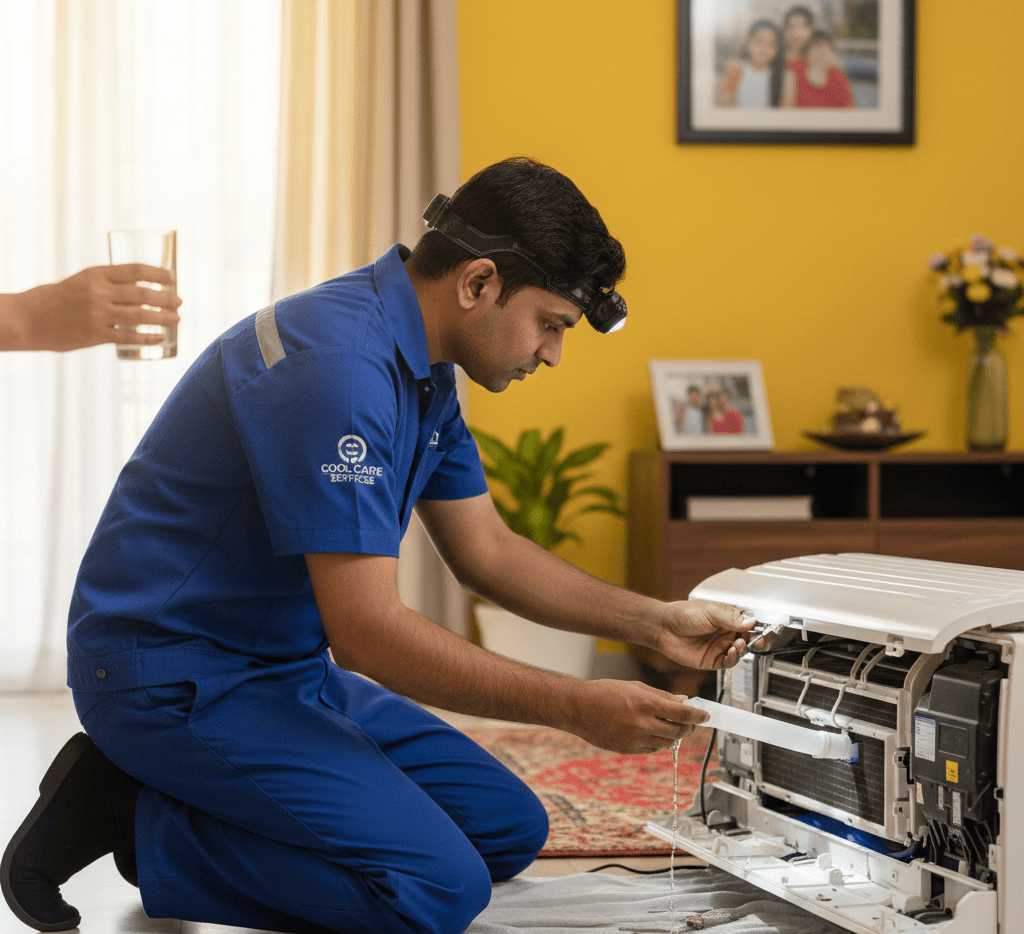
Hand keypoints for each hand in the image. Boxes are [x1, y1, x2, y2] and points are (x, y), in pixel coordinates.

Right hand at [9, 264, 180, 351]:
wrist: (31, 318)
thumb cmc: (61, 298)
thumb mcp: (84, 281)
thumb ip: (109, 284)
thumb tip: (143, 290)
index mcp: (97, 274)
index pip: (136, 270)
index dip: (159, 274)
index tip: (173, 279)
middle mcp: (99, 292)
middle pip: (143, 294)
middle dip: (167, 298)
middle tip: (180, 302)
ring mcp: (98, 313)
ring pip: (140, 316)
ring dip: (164, 318)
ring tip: (177, 320)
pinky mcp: (96, 334)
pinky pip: (129, 336)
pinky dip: (148, 337)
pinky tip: (161, 338)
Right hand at [565, 679, 710, 753]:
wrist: (578, 707)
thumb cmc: (605, 692)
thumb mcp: (635, 686)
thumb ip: (662, 695)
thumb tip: (684, 700)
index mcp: (645, 704)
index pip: (683, 714)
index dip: (698, 715)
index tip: (706, 715)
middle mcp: (642, 723)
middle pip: (679, 731)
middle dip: (689, 726)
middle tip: (691, 721)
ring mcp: (635, 739)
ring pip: (667, 742)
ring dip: (674, 734)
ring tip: (669, 724)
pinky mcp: (627, 750)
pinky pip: (652, 749)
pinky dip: (658, 742)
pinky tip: (652, 731)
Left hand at [652, 599, 755, 670]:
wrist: (664, 627)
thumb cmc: (683, 614)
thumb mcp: (710, 611)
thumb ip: (731, 617)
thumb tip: (751, 621)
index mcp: (727, 618)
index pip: (749, 624)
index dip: (759, 628)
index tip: (766, 630)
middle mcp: (725, 633)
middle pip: (748, 640)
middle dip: (755, 641)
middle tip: (757, 641)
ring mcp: (719, 647)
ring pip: (740, 652)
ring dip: (742, 649)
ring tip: (737, 643)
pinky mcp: (712, 660)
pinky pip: (728, 662)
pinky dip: (733, 658)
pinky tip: (731, 651)